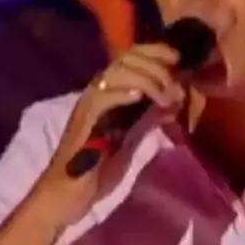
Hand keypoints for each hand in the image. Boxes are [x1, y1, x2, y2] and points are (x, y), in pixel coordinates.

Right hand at [30, 42, 185, 228]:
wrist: (67, 193)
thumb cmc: (96, 168)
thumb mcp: (131, 138)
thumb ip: (149, 119)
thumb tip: (174, 102)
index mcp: (108, 94)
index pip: (130, 58)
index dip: (154, 51)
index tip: (177, 57)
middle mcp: (97, 93)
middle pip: (125, 59)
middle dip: (155, 64)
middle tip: (174, 83)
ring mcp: (89, 106)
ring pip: (115, 74)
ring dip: (145, 79)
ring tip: (163, 96)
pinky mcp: (83, 122)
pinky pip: (101, 99)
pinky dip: (121, 94)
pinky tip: (139, 97)